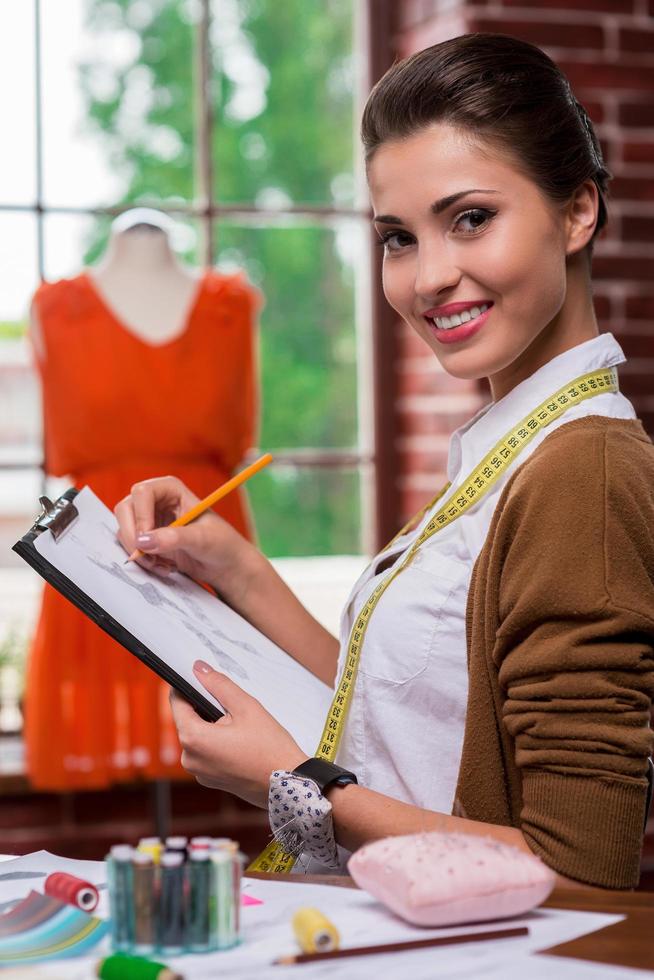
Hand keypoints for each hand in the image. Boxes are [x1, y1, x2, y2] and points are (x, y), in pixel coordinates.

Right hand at [114, 476, 259, 604]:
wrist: (225, 565)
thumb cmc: (221, 544)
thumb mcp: (202, 539)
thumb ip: (174, 538)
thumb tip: (144, 541)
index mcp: (171, 489)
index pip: (142, 493)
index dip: (141, 516)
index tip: (147, 540)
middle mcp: (156, 501)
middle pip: (125, 510)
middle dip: (133, 537)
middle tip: (147, 557)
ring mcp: (149, 520)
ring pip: (124, 530)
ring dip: (139, 552)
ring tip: (162, 565)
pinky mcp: (147, 539)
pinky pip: (131, 547)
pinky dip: (143, 560)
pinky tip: (163, 567)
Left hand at [170, 660, 307, 807]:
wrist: (289, 785)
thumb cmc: (270, 748)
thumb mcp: (246, 707)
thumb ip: (219, 685)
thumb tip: (199, 669)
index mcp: (193, 739)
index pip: (177, 702)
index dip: (188, 686)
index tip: (201, 677)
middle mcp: (190, 759)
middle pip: (188, 719)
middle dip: (205, 706)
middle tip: (232, 704)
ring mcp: (199, 772)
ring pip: (199, 735)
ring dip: (213, 724)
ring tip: (240, 723)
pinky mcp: (210, 779)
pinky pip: (207, 752)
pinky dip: (218, 741)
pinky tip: (240, 740)